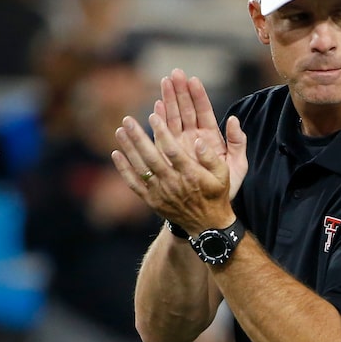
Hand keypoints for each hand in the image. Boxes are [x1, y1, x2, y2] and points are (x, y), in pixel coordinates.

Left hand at [111, 112, 234, 235]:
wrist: (206, 225)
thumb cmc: (215, 194)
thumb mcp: (224, 175)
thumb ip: (211, 157)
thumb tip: (199, 141)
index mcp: (191, 174)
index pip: (173, 151)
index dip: (162, 133)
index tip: (153, 116)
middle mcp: (173, 183)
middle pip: (151, 158)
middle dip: (138, 137)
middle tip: (128, 120)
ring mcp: (160, 193)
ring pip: (140, 168)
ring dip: (128, 149)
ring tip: (120, 131)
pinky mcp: (151, 200)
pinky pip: (134, 184)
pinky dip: (124, 170)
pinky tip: (116, 154)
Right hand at [156, 69, 247, 199]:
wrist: (207, 210)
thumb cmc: (224, 188)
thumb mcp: (237, 166)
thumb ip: (237, 143)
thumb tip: (233, 120)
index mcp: (211, 138)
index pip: (203, 111)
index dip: (198, 95)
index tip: (192, 79)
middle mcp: (193, 138)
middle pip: (186, 110)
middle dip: (180, 91)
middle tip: (174, 73)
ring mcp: (180, 146)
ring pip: (172, 119)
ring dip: (167, 101)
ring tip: (163, 83)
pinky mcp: (168, 156)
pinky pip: (161, 138)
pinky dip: (158, 124)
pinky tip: (154, 110)